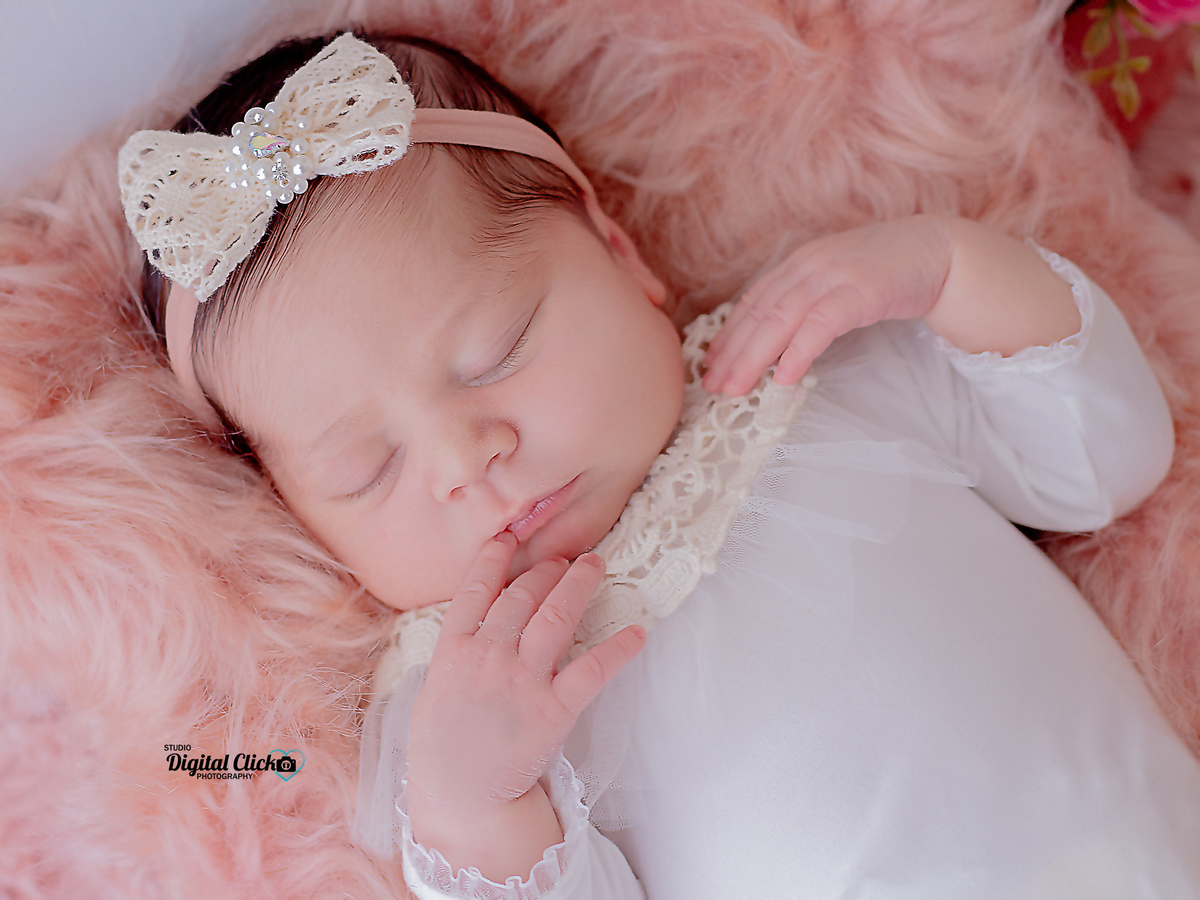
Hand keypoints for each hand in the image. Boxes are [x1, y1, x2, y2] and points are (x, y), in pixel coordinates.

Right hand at [407, 533, 645, 823]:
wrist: (459, 799)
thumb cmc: (442, 747)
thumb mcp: (435, 689)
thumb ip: (458, 651)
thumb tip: (478, 618)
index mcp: (454, 651)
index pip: (476, 590)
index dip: (495, 559)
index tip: (510, 539)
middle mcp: (488, 657)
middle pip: (521, 596)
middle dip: (545, 570)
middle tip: (563, 557)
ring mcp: (521, 681)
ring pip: (555, 616)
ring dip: (577, 585)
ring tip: (593, 565)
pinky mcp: (553, 710)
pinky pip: (591, 670)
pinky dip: (618, 648)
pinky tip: (638, 633)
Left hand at [702, 215, 953, 394]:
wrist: (940, 251)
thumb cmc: (886, 274)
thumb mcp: (835, 284)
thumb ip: (805, 303)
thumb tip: (772, 344)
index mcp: (799, 264)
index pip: (753, 302)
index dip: (728, 335)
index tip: (709, 366)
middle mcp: (809, 265)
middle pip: (760, 313)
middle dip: (733, 352)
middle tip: (712, 387)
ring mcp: (835, 275)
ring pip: (782, 319)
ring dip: (754, 357)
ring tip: (736, 388)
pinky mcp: (863, 290)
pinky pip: (823, 324)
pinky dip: (800, 350)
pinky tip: (784, 377)